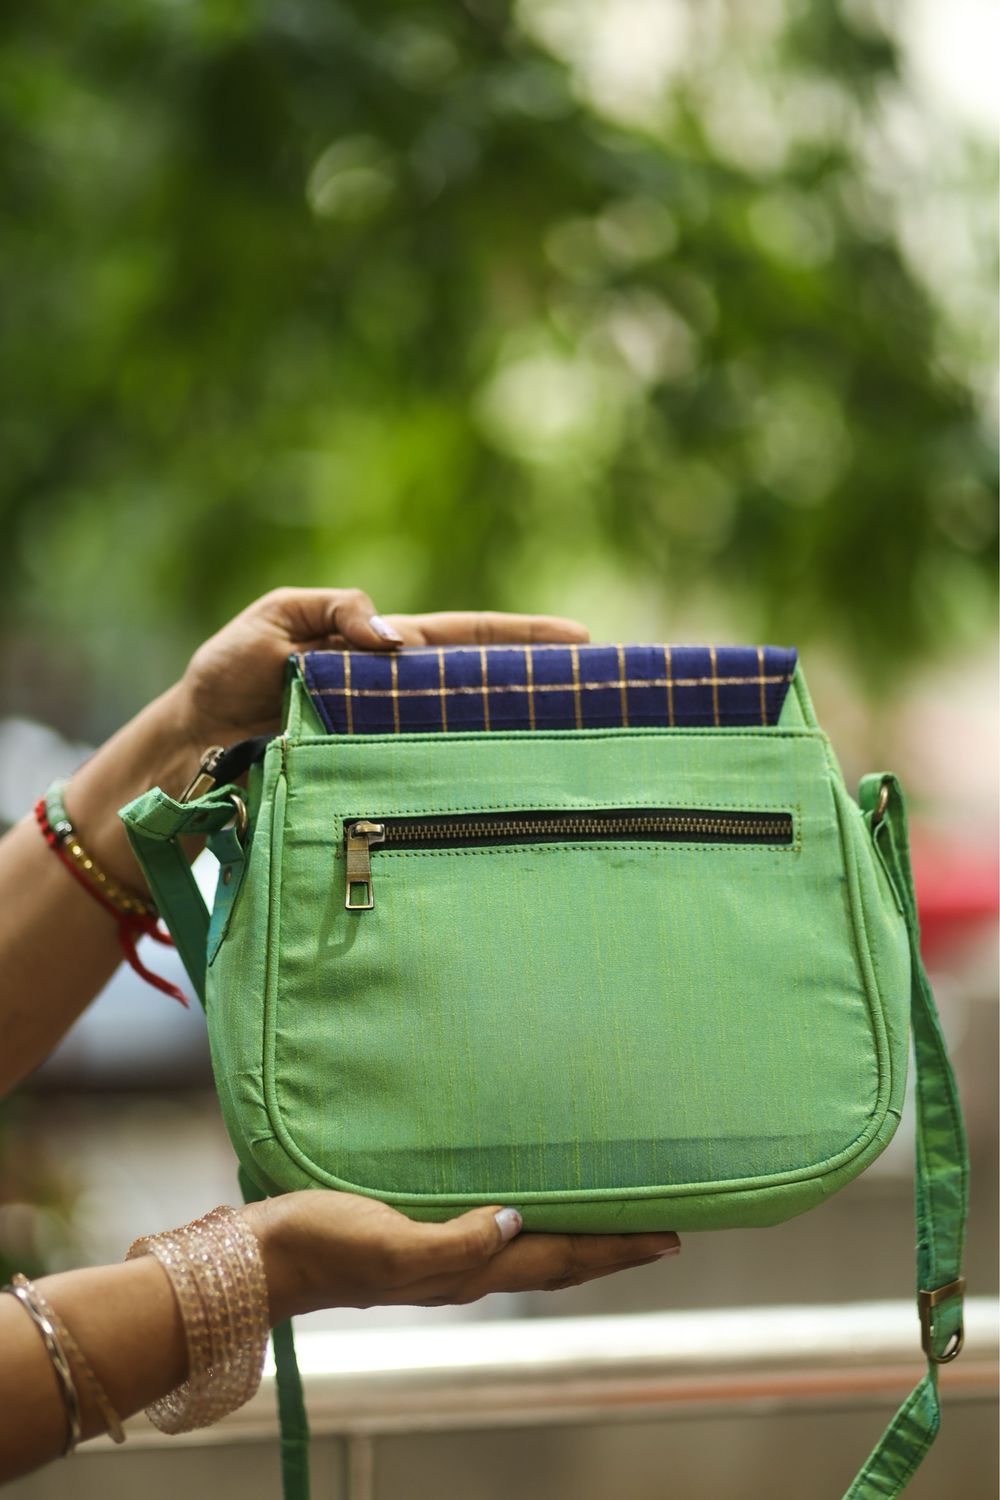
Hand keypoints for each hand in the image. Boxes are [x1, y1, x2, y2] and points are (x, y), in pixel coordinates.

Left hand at [179, 587, 589, 750]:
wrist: (189, 742)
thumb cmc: (228, 671)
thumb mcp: (275, 617)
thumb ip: (335, 610)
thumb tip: (393, 638)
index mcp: (381, 650)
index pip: (465, 637)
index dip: (522, 637)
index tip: (582, 639)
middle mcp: (395, 700)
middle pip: (478, 693)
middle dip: (536, 694)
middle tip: (599, 702)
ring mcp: (383, 745)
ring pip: (457, 743)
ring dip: (505, 747)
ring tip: (563, 755)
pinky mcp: (364, 785)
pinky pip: (416, 785)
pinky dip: (451, 791)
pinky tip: (487, 805)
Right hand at [244, 1191, 679, 1322]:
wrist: (268, 1256)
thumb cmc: (324, 1245)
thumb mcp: (390, 1245)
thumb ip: (455, 1243)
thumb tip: (518, 1222)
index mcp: (467, 1269)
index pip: (562, 1259)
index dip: (617, 1249)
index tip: (670, 1238)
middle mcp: (466, 1267)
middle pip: (560, 1260)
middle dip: (613, 1248)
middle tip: (663, 1232)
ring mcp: (444, 1255)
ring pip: (534, 1249)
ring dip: (579, 1238)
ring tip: (612, 1222)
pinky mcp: (421, 1236)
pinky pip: (497, 1232)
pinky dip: (532, 1225)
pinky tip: (526, 1206)